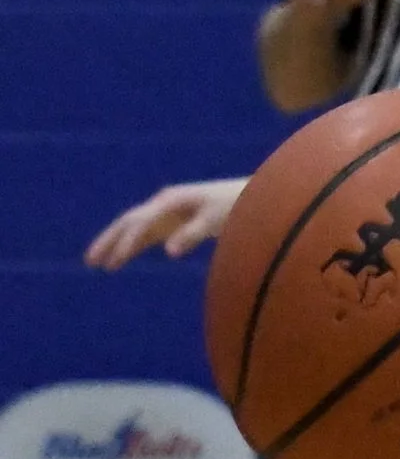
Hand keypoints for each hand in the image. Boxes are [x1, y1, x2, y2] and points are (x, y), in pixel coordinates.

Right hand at [85, 176, 248, 267]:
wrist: (250, 194)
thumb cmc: (235, 205)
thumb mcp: (215, 220)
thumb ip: (192, 234)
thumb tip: (168, 251)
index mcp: (170, 201)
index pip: (140, 222)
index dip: (127, 241)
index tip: (115, 260)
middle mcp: (163, 204)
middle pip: (128, 222)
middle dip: (109, 241)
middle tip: (90, 261)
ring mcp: (167, 212)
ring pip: (134, 229)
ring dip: (117, 245)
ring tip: (99, 264)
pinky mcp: (174, 221)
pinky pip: (147, 234)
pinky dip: (134, 245)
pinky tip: (122, 258)